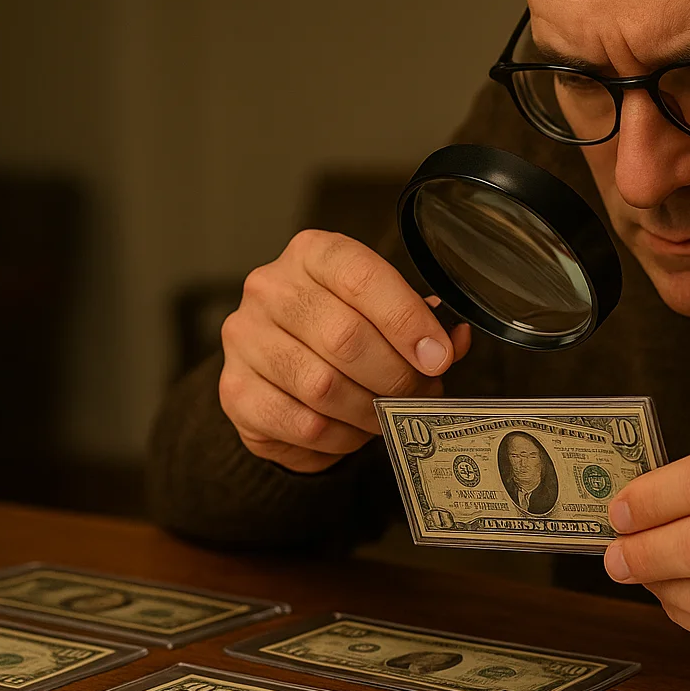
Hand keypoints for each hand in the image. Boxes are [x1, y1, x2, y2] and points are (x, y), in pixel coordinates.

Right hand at [219, 230, 472, 472]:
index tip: (438, 356)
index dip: (407, 320)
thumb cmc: (338, 333)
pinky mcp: (234, 391)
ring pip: (322, 386)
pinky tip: (355, 430)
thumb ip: (421, 325)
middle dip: (396, 375)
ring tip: (391, 413)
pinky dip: (342, 436)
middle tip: (421, 393)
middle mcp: (270, 288)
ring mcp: (245, 339)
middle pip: (344, 336)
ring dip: (371, 410)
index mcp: (312, 254)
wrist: (277, 373)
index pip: (361, 276)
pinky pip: (303, 425)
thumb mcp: (380, 314)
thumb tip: (455, 342)